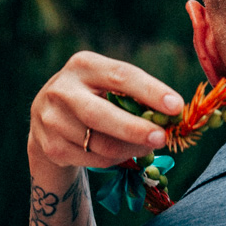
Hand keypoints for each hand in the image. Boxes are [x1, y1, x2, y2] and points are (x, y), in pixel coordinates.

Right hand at [29, 51, 183, 169]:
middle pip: (100, 114)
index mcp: (84, 65)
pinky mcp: (51, 146)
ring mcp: (52, 119)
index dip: (151, 92)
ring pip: (100, 143)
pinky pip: (94, 159)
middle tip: (162, 138)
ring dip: (132, 148)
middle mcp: (62, 90)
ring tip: (149, 146)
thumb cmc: (98, 97)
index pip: (121, 76)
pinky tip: (124, 152)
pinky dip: (116, 159)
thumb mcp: (110, 85)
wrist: (50, 117)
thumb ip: (136, 97)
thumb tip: (173, 116)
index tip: (176, 107)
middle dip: (135, 129)